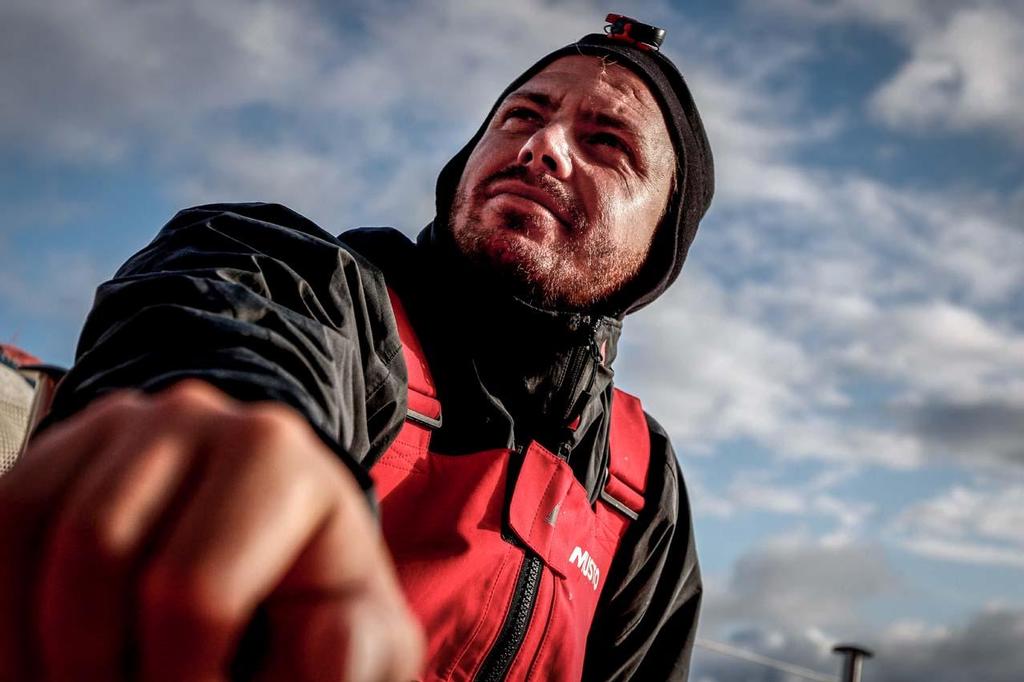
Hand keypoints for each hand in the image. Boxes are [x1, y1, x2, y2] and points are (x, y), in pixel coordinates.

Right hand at [0, 380, 422, 680]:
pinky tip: (38, 665)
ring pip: (32, 527)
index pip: (191, 590)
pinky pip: (4, 517)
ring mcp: (122, 421)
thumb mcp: (361, 636)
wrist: (272, 558)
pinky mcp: (67, 442)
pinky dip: (5, 609)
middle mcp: (196, 415)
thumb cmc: (318, 604)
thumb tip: (328, 636)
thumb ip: (357, 650)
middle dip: (93, 666)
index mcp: (277, 458)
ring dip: (36, 644)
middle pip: (98, 551)